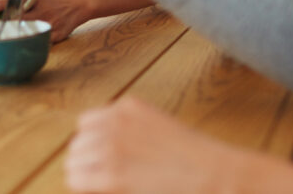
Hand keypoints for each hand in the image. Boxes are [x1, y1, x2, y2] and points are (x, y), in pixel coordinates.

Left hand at [0, 0, 86, 42]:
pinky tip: (25, 49)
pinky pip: (43, 42)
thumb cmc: (53, 3)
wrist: (76, 5)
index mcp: (36, 0)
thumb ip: (23, 5)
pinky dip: (33, 45)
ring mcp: (50, 23)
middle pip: (22, 18)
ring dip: (18, 36)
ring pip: (31, 32)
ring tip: (7, 41)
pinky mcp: (57, 35)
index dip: (5, 2)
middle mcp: (42, 10)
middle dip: (8, 24)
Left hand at [65, 98, 292, 192]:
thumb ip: (129, 132)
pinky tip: (109, 191)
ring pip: (74, 164)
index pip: (86, 125)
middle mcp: (115, 121)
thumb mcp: (159, 130)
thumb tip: (98, 151)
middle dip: (87, 164)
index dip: (93, 147)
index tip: (104, 163)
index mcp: (128, 107)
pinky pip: (78, 181)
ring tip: (108, 188)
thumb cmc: (196, 162)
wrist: (219, 177)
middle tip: (105, 182)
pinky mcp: (112, 175)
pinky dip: (86, 188)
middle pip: (77, 145)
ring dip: (85, 178)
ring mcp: (112, 147)